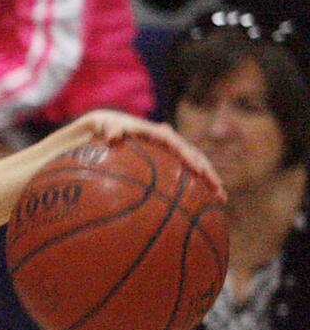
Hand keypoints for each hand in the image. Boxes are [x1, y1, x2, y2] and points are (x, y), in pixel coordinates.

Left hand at [74, 110, 226, 201]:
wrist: (112, 125)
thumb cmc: (109, 127)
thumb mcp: (108, 126)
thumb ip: (112, 130)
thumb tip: (113, 137)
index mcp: (159, 134)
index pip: (179, 146)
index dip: (189, 157)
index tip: (198, 172)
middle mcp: (172, 141)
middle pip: (195, 156)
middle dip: (208, 172)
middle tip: (219, 190)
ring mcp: (173, 151)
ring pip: (197, 166)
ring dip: (210, 180)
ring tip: (221, 199)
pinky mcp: (171, 160)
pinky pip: (186, 174)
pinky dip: (196, 186)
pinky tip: (204, 205)